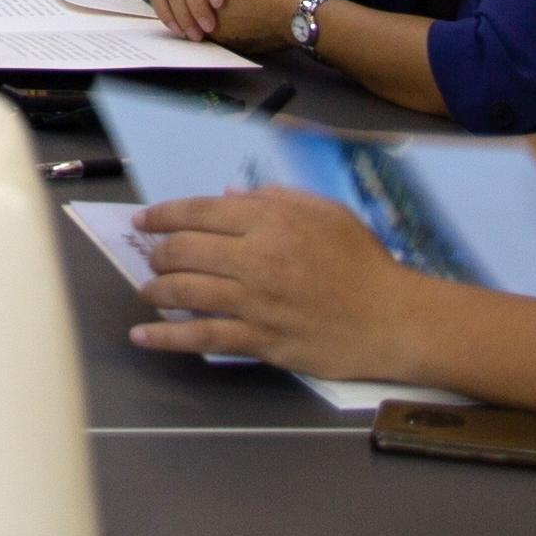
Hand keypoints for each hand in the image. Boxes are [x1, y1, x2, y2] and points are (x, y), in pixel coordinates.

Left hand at [126, 189, 425, 378]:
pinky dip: (166, 337)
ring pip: (187, 291)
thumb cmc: (363, 262)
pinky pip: (203, 337)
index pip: (200, 212)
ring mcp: (256, 303)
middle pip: (185, 250)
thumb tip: (228, 193)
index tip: (144, 221)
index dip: (163, 215)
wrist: (394, 320)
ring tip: (147, 290)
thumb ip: (275, 197)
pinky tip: (142, 336)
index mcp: (271, 221)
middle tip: (152, 258)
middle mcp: (257, 258)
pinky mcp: (261, 341)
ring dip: (156, 289)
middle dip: (159, 253)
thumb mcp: (326, 212)